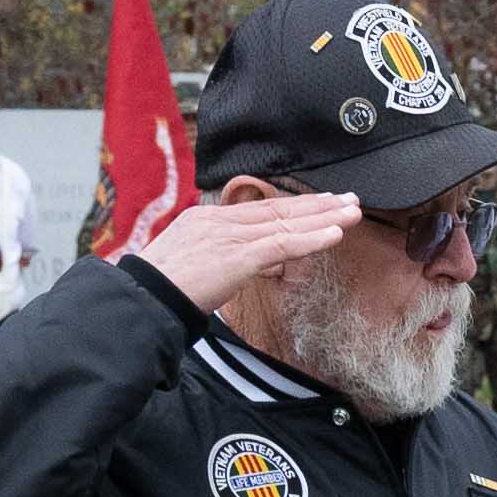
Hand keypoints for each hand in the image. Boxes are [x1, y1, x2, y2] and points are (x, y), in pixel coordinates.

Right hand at [138, 186, 364, 310]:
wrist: (144, 298)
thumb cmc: (164, 289)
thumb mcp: (196, 264)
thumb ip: (228, 259)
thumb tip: (257, 263)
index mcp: (208, 219)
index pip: (261, 209)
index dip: (294, 206)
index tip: (321, 202)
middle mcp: (221, 220)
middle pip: (278, 208)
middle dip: (317, 204)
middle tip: (348, 198)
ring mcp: (230, 236)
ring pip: (286, 222)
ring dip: (324, 217)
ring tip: (352, 212)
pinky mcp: (238, 256)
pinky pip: (283, 244)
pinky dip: (312, 238)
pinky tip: (335, 234)